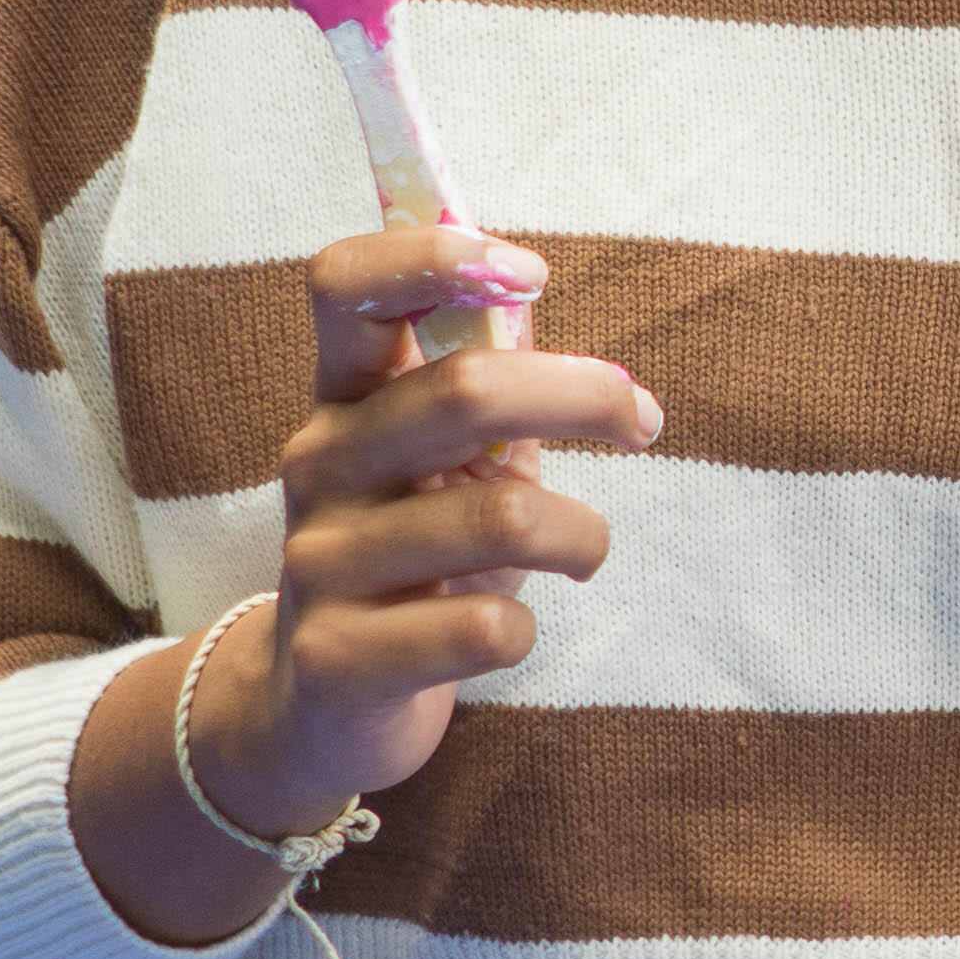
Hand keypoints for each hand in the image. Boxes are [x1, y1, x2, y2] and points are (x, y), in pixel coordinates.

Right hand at [199, 222, 646, 836]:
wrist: (320, 703)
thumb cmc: (414, 557)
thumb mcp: (444, 463)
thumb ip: (486, 387)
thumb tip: (543, 308)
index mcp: (343, 398)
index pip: (347, 285)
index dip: (435, 255)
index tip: (531, 271)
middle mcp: (318, 465)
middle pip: (464, 390)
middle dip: (583, 394)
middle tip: (642, 420)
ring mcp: (319, 563)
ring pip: (501, 518)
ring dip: (581, 533)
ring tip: (585, 550)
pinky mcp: (340, 659)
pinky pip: (484, 627)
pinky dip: (525, 625)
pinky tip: (508, 627)